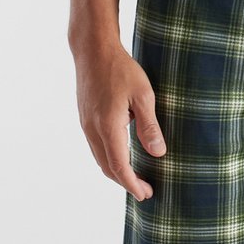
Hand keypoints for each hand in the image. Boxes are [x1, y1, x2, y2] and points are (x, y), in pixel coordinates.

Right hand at [74, 44, 166, 201]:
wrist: (92, 49)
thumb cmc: (121, 68)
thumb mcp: (144, 95)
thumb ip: (150, 126)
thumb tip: (158, 153)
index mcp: (107, 126)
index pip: (119, 166)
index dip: (132, 184)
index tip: (146, 194)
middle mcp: (92, 129)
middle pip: (107, 167)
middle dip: (126, 183)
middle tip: (145, 190)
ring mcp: (86, 124)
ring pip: (100, 159)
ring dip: (117, 172)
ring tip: (135, 178)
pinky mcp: (85, 119)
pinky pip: (96, 148)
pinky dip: (110, 160)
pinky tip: (123, 158)